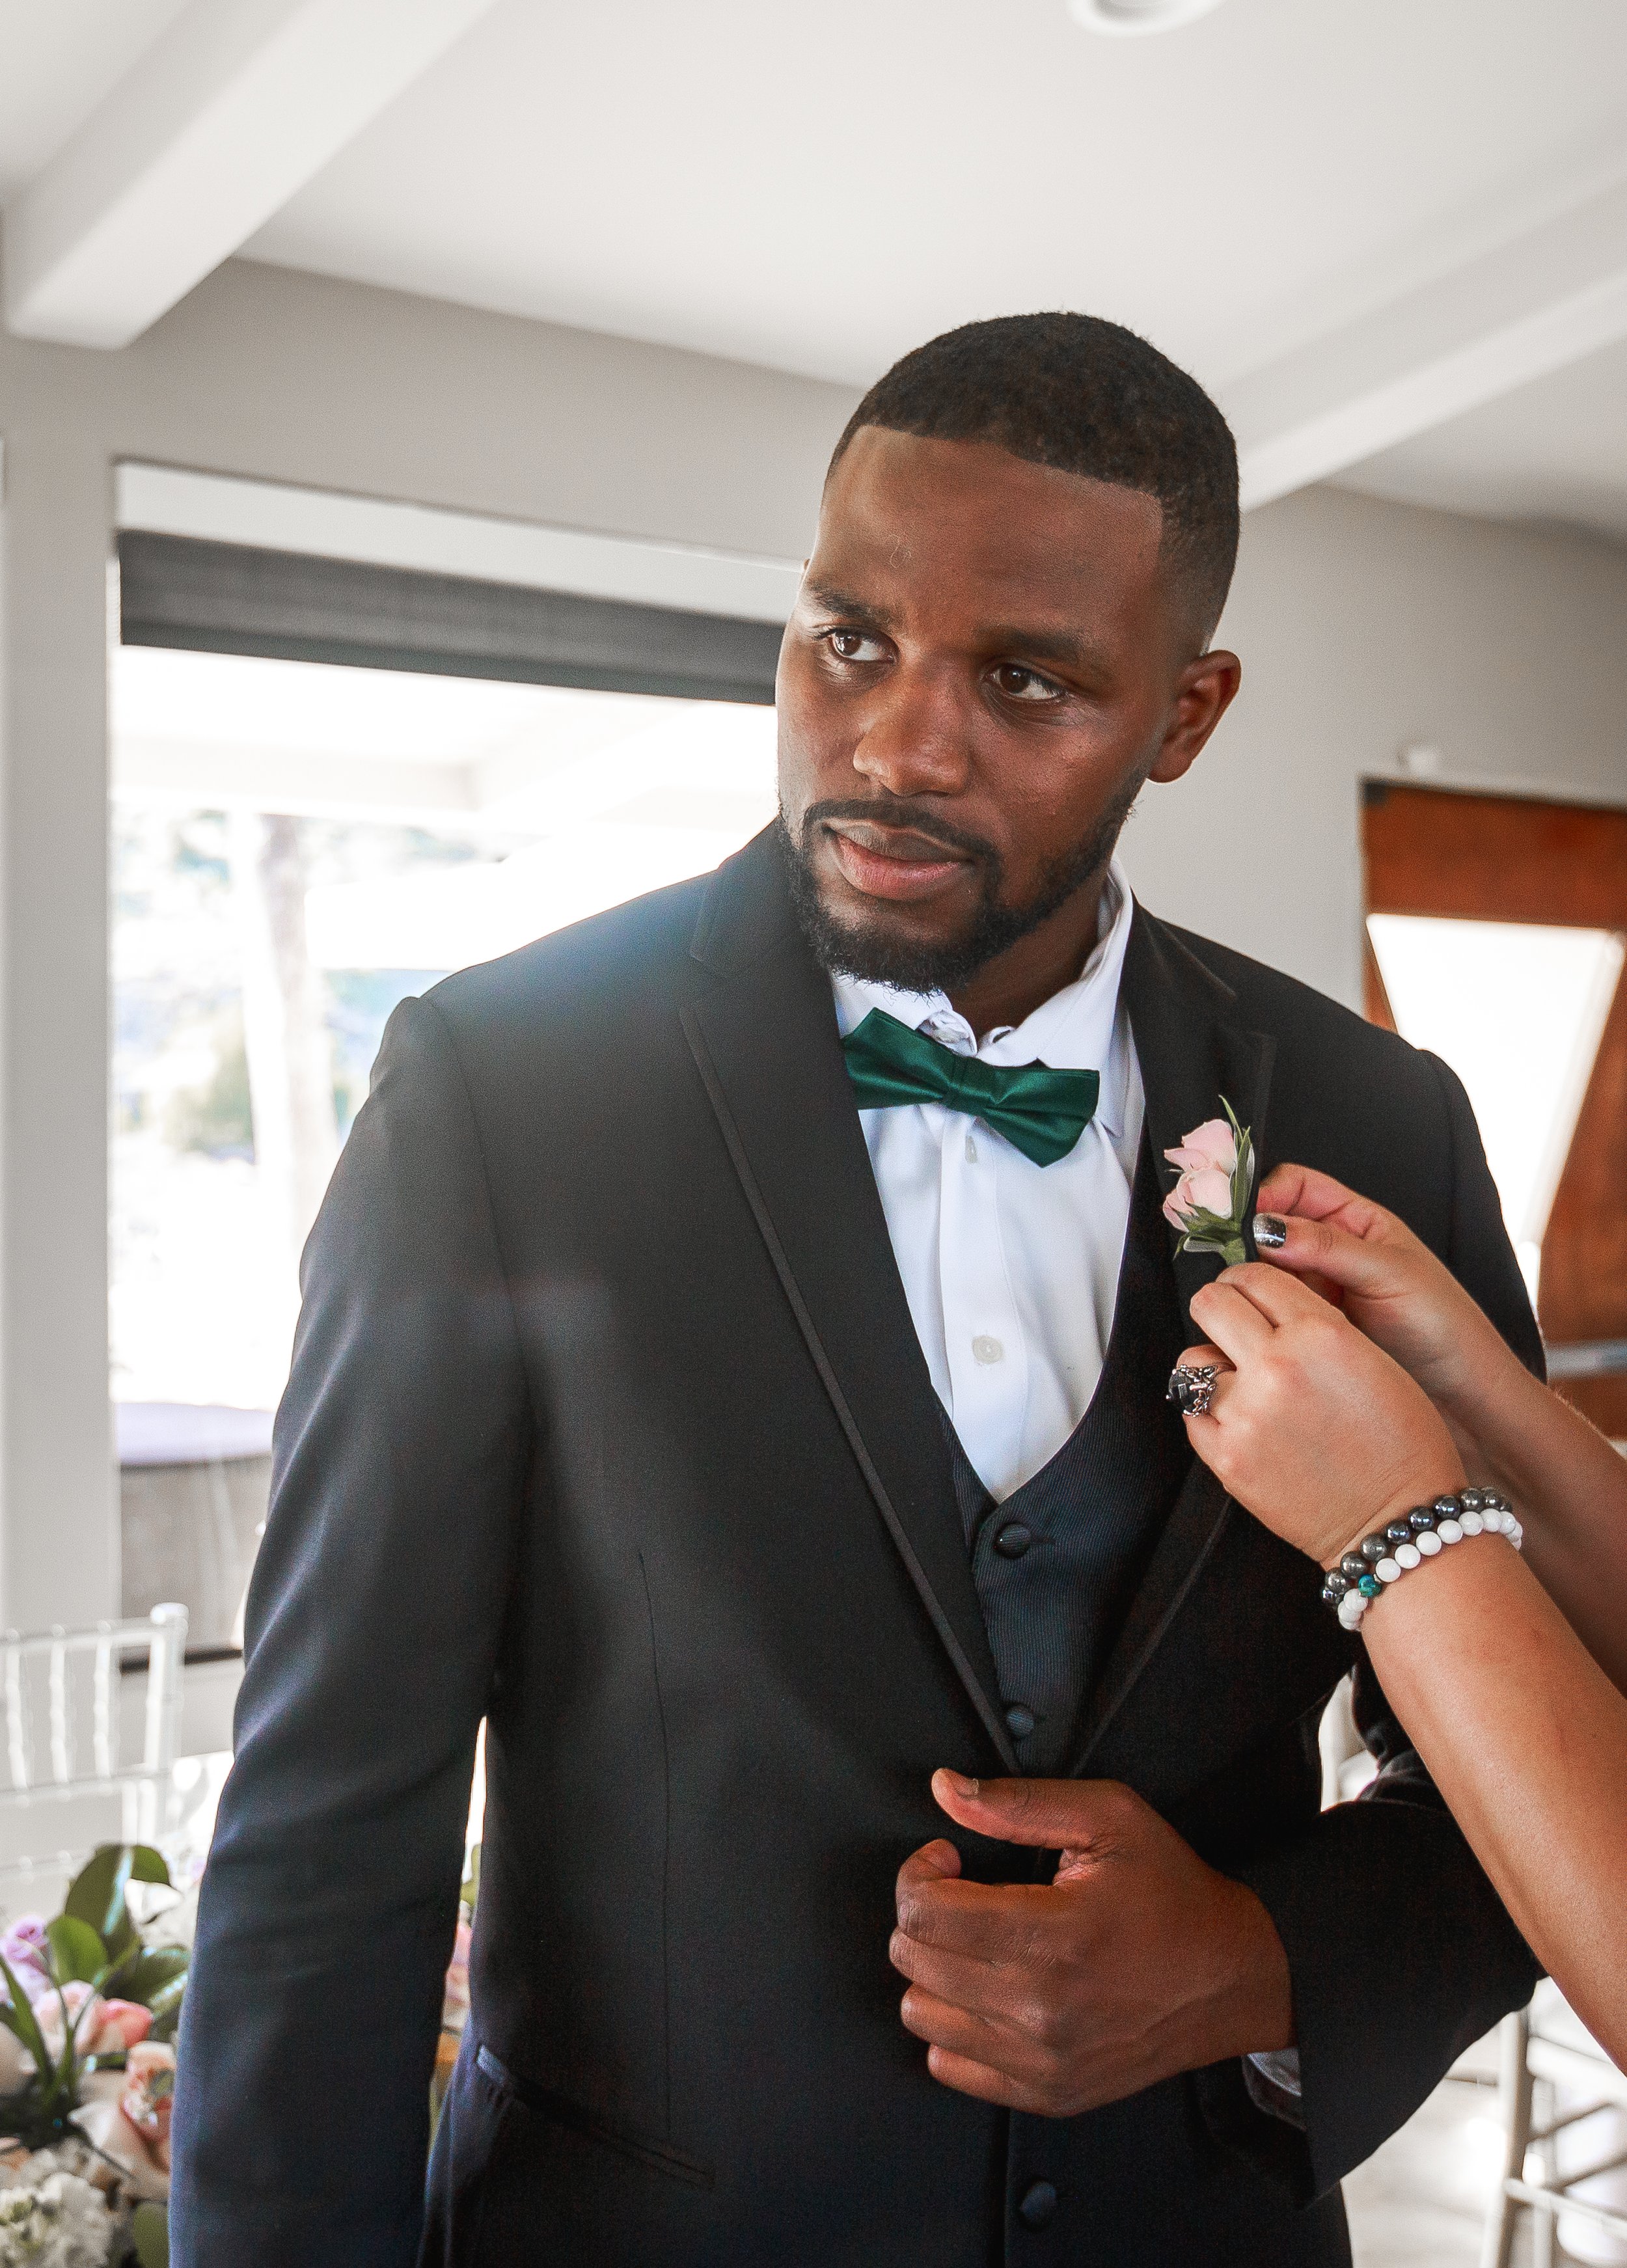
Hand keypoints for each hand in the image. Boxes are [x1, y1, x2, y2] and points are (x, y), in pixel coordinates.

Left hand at [889, 1771, 1291, 2116]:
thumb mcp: (1109, 1817)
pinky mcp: (1046, 2092)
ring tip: (974, 1943)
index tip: (946, 1859)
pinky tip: (986, 1992)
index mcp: (1055, 1935)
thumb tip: (947, 1789)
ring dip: (933, 1969)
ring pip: (921, 2014)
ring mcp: (1042, 2060)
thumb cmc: (1173, 1893)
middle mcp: (1042, 2008)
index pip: (926, 1914)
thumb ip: (1019, 1802)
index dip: (919, 1873)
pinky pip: (949, 2065)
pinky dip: (953, 2026)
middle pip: (915, 1960)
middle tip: (960, 1894)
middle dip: (923, 1913)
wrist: (1231, 1978)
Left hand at [1180, 1262, 1464, 1566]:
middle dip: (1222, 1310)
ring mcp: (1245, 1413)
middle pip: (1211, 1303)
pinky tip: (1240, 1421)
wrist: (1398, 1520)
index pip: (1254, 1276)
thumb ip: (1318, 1326)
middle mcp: (1276, 1365)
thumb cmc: (1402, 1444)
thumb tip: (1271, 1306)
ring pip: (1192, 1361)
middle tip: (1234, 1328)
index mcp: (1320, 1333)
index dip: (1248, 1282)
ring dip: (1212, 1367)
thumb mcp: (1374, 1360)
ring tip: (1241, 1385)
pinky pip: (1191, 1414)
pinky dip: (1209, 1412)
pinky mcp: (1226, 1457)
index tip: (1249, 1295)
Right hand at [1253, 1164, 1528, 1435]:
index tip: (1244, 1218)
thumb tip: (1266, 1227)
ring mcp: (1315, 1291)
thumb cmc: (1442, 1327)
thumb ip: (1328, 1246)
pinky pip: (1268, 1309)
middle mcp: (1330, 1252)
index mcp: (1356, 1222)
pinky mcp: (1304, 1329)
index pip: (1296, 1186)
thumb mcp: (1390, 1274)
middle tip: (1230, 1256)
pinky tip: (1253, 1319)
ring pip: (1263, 1270)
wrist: (1460, 1396)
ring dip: (1249, 1277)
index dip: (1266, 1193)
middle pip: (1270, 1226)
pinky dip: (1255, 1310)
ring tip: (1243, 1292)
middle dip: (1247, 1236)